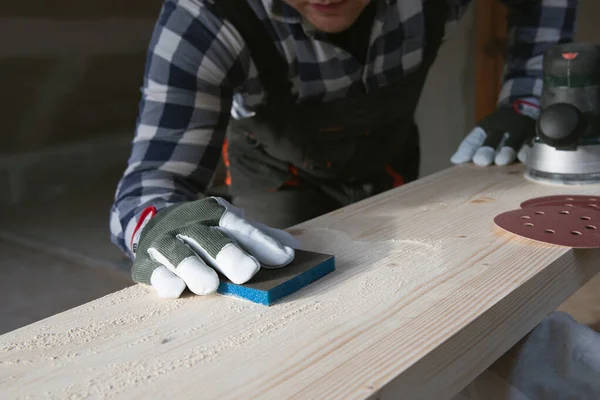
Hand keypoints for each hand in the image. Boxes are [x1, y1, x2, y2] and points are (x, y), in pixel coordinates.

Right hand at [130, 197, 296, 297]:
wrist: (153, 217)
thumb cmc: (204, 229)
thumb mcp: (230, 225)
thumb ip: (260, 236)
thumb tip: (292, 247)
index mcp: (213, 213)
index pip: (239, 226)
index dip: (261, 241)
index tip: (284, 258)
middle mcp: (188, 224)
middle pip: (209, 238)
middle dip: (228, 254)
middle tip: (248, 272)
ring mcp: (163, 242)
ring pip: (177, 253)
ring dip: (193, 267)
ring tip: (210, 285)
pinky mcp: (144, 262)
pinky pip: (152, 271)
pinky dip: (163, 279)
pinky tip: (176, 289)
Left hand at [450, 97, 539, 165]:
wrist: (526, 104)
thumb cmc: (499, 126)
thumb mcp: (483, 131)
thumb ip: (470, 146)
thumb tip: (455, 160)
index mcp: (485, 128)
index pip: (473, 139)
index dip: (467, 150)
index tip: (459, 160)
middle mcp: (501, 128)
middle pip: (493, 138)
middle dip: (487, 149)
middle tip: (481, 160)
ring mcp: (519, 130)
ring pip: (514, 140)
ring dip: (508, 150)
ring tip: (503, 161)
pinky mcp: (534, 135)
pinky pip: (533, 144)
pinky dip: (530, 152)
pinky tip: (528, 161)